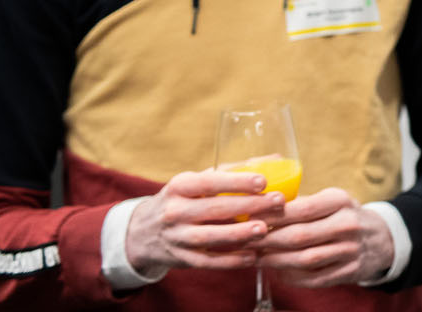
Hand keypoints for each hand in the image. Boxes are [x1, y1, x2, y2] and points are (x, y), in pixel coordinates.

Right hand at [124, 169, 286, 277]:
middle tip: (277, 202)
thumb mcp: (196, 182)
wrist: (143, 232)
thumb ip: (232, 171)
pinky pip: (207, 262)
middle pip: (214, 209)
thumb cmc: (182, 200)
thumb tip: (275, 160)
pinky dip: (230, 261)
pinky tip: (252, 256)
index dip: (236, 182)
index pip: (209, 183)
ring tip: (264, 229)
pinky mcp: (181, 259)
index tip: (263, 181)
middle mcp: (174, 211)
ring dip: (238, 234)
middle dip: (248, 205)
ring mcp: (176, 237)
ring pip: (209, 237)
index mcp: (180, 186)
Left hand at [253, 188, 394, 287]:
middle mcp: (347, 225)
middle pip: (300, 236)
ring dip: (276, 261)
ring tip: (257, 258)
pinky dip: (291, 277)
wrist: (382, 238)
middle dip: (268, 240)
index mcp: (341, 201)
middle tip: (246, 241)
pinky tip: (277, 271)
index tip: (250, 217)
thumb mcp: (332, 200)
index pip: (302, 209)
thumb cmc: (345, 216)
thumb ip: (303, 203)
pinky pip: (314, 278)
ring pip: (305, 260)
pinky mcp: (349, 272)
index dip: (273, 215)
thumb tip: (263, 206)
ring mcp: (350, 250)